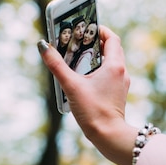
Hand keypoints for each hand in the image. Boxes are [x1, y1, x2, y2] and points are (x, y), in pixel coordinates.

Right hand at [38, 26, 137, 164]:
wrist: (108, 136)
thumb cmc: (93, 111)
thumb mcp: (71, 85)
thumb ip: (56, 65)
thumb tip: (43, 46)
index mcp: (115, 66)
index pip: (112, 38)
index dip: (100, 30)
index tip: (87, 28)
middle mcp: (122, 73)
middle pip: (111, 49)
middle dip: (95, 44)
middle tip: (79, 43)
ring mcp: (121, 84)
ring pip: (110, 63)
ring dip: (96, 59)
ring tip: (79, 60)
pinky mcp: (117, 95)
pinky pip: (109, 76)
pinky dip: (98, 72)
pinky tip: (84, 79)